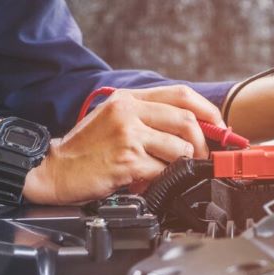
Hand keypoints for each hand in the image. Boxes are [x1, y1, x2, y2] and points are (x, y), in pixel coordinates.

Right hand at [23, 85, 223, 204]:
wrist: (53, 170)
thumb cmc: (84, 150)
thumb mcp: (113, 120)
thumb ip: (146, 119)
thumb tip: (189, 129)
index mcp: (128, 99)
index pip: (181, 94)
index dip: (208, 111)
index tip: (220, 127)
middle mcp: (129, 113)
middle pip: (187, 120)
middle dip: (204, 142)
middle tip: (203, 156)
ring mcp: (128, 136)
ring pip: (180, 148)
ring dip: (182, 164)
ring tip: (169, 171)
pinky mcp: (127, 161)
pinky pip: (163, 171)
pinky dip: (162, 179)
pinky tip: (149, 180)